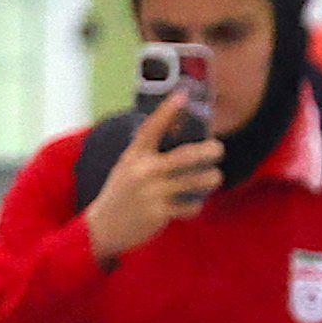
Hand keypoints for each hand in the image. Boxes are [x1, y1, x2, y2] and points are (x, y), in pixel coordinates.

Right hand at [83, 91, 223, 261]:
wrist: (103, 227)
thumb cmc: (122, 192)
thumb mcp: (128, 166)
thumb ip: (149, 152)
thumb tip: (178, 134)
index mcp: (134, 155)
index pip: (152, 128)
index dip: (168, 111)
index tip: (183, 95)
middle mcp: (143, 171)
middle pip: (186, 156)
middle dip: (209, 151)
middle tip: (218, 148)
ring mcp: (151, 192)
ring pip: (194, 181)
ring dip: (211, 178)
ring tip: (214, 177)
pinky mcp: (159, 213)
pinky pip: (189, 206)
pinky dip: (195, 205)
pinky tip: (194, 204)